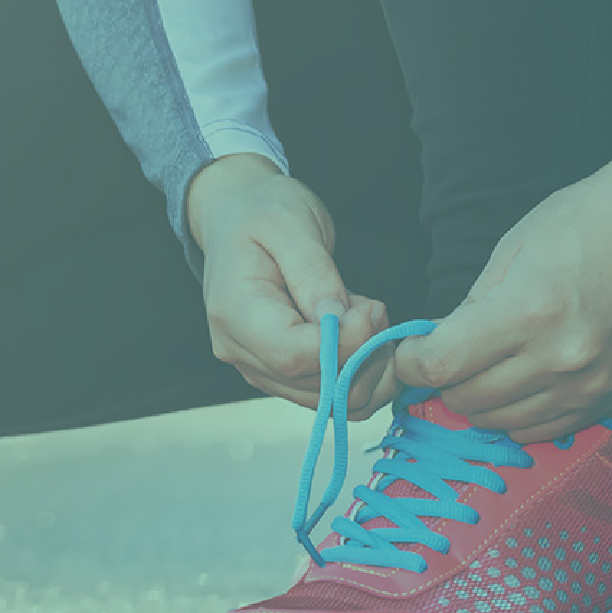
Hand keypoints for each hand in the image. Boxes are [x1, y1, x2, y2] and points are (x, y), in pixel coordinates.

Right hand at [187, 154, 398, 415]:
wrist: (238, 216)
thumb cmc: (264, 212)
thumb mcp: (292, 225)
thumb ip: (315, 274)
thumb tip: (338, 322)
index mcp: (234, 311)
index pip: (292, 356)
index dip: (344, 344)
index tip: (372, 310)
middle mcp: (238, 350)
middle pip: (314, 385)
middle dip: (363, 354)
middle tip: (376, 309)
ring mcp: (256, 366)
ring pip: (328, 400)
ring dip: (367, 366)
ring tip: (368, 317)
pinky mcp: (278, 373)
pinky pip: (328, 395)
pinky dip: (359, 372)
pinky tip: (361, 335)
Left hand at [390, 135, 611, 441]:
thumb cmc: (584, 223)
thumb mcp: (510, 251)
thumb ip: (467, 309)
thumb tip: (430, 350)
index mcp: (530, 311)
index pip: (440, 365)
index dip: (410, 361)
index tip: (410, 349)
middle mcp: (561, 357)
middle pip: (464, 399)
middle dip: (442, 378)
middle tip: (448, 351)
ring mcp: (588, 384)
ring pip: (497, 421)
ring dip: (477, 397)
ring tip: (484, 361)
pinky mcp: (607, 398)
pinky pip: (537, 430)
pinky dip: (514, 412)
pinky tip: (517, 378)